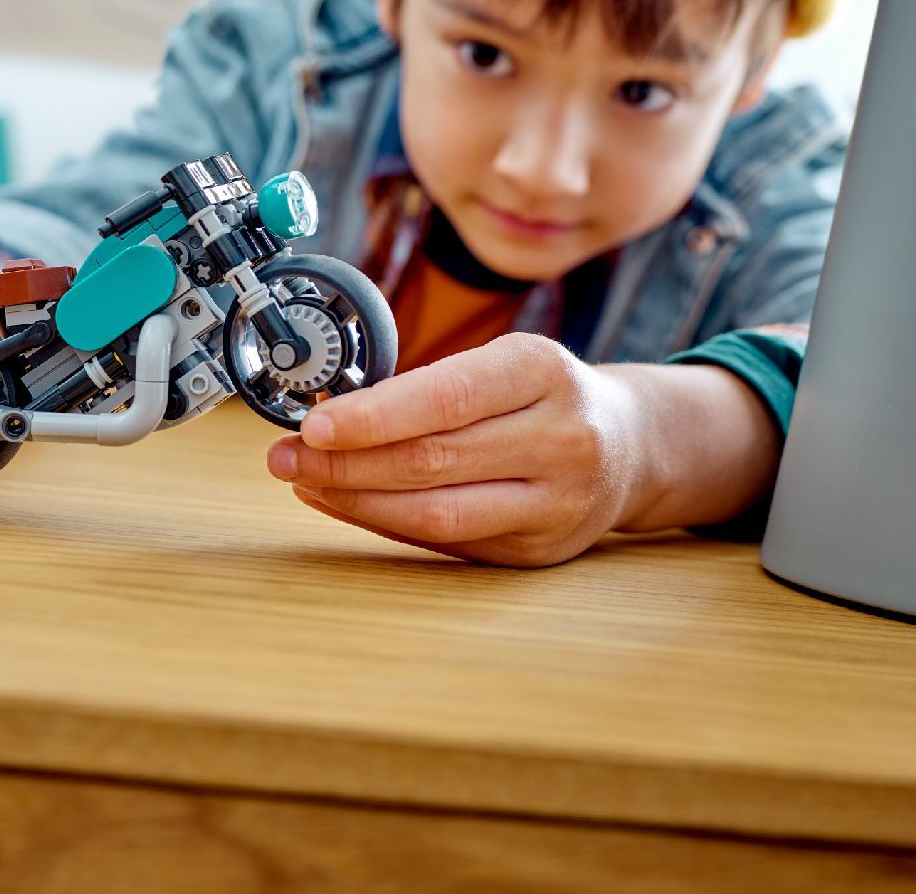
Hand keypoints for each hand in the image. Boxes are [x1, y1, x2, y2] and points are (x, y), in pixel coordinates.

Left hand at [265, 333, 653, 566]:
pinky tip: (344, 503)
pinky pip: (446, 542)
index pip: (446, 398)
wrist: (632, 445)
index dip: (372, 416)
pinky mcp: (539, 550)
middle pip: (432, 460)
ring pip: (436, 513)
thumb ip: (430, 388)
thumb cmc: (545, 395)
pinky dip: (385, 523)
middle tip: (283, 455)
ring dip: (355, 500)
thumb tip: (329, 414)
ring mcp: (556, 502)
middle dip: (344, 462)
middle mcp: (560, 438)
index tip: (312, 424)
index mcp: (542, 372)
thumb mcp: (504, 364)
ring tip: (304, 480)